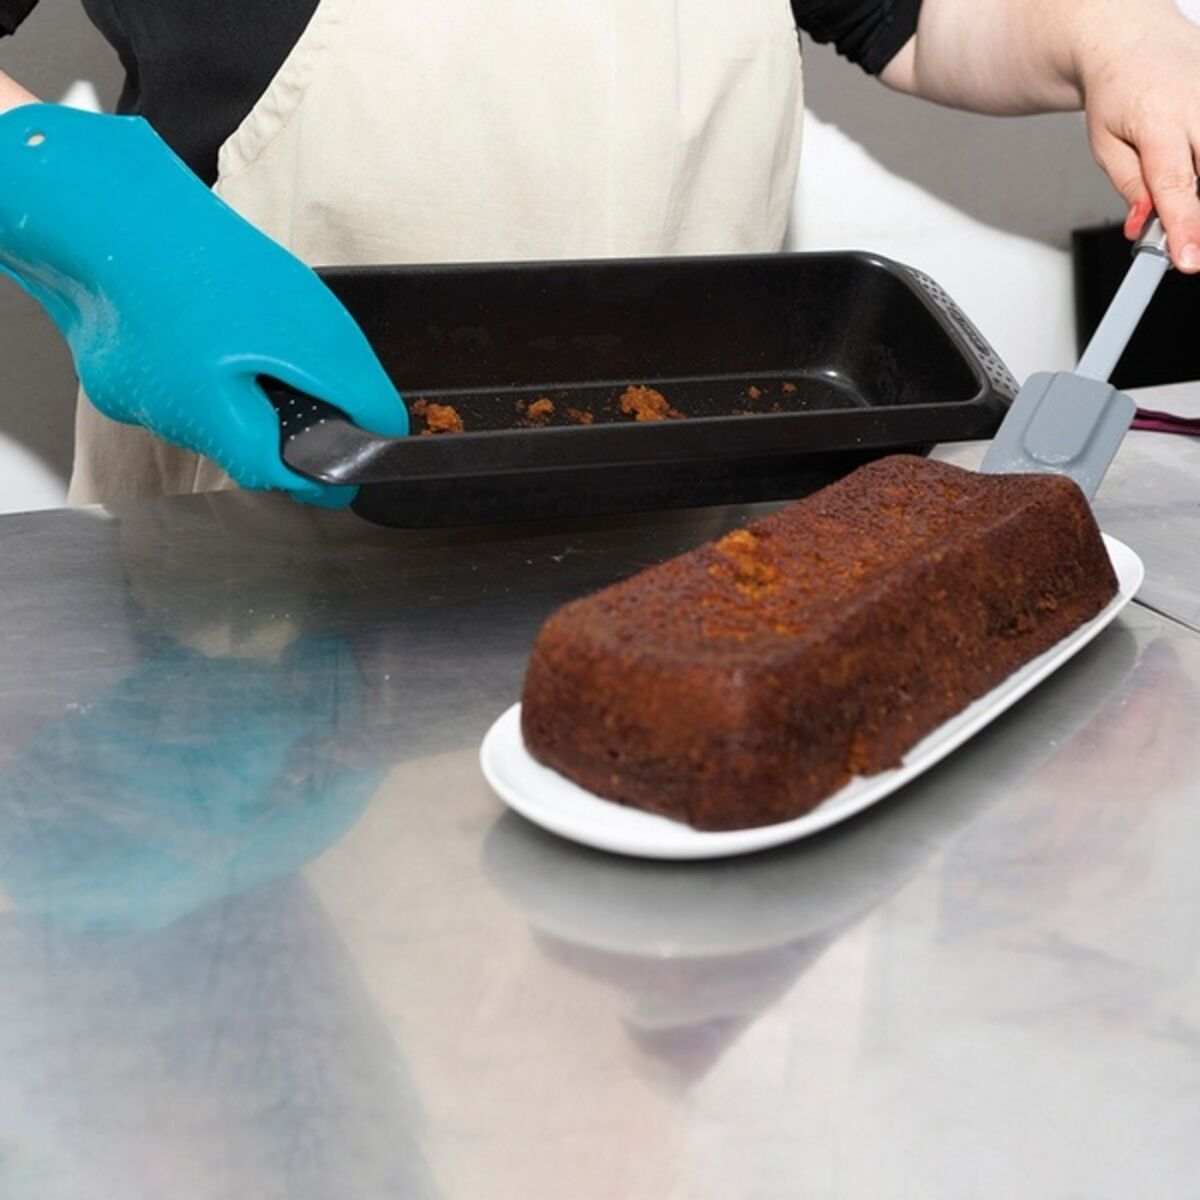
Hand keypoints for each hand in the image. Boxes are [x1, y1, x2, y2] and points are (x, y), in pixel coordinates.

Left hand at [0, 104, 407, 505]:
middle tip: (239, 443)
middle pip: (347, 401)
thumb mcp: (204, 410)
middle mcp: (325, 321)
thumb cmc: (153, 312)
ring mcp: (293, 294)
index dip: (349, 468)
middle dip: (303, 435)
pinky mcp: (258, 281)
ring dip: (268, 400)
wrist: (98, 209)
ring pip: (307, 372)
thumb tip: (305, 484)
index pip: (383, 427)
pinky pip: (272, 343)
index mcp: (331, 356)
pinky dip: (243, 365)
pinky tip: (191, 360)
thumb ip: (261, 457)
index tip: (301, 484)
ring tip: (206, 400)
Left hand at [1079, 1, 1199, 271]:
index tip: (1189, 259)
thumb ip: (1129, 187)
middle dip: (1197, 215)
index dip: (1184, 228)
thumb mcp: (1105, 145)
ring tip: (1184, 206)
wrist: (1133, 43)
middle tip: (1186, 243)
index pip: (1175, 186)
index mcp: (1158, 120)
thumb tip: (1144, 225)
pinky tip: (1192, 169)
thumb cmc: (1117, 93)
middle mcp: (1199, 106)